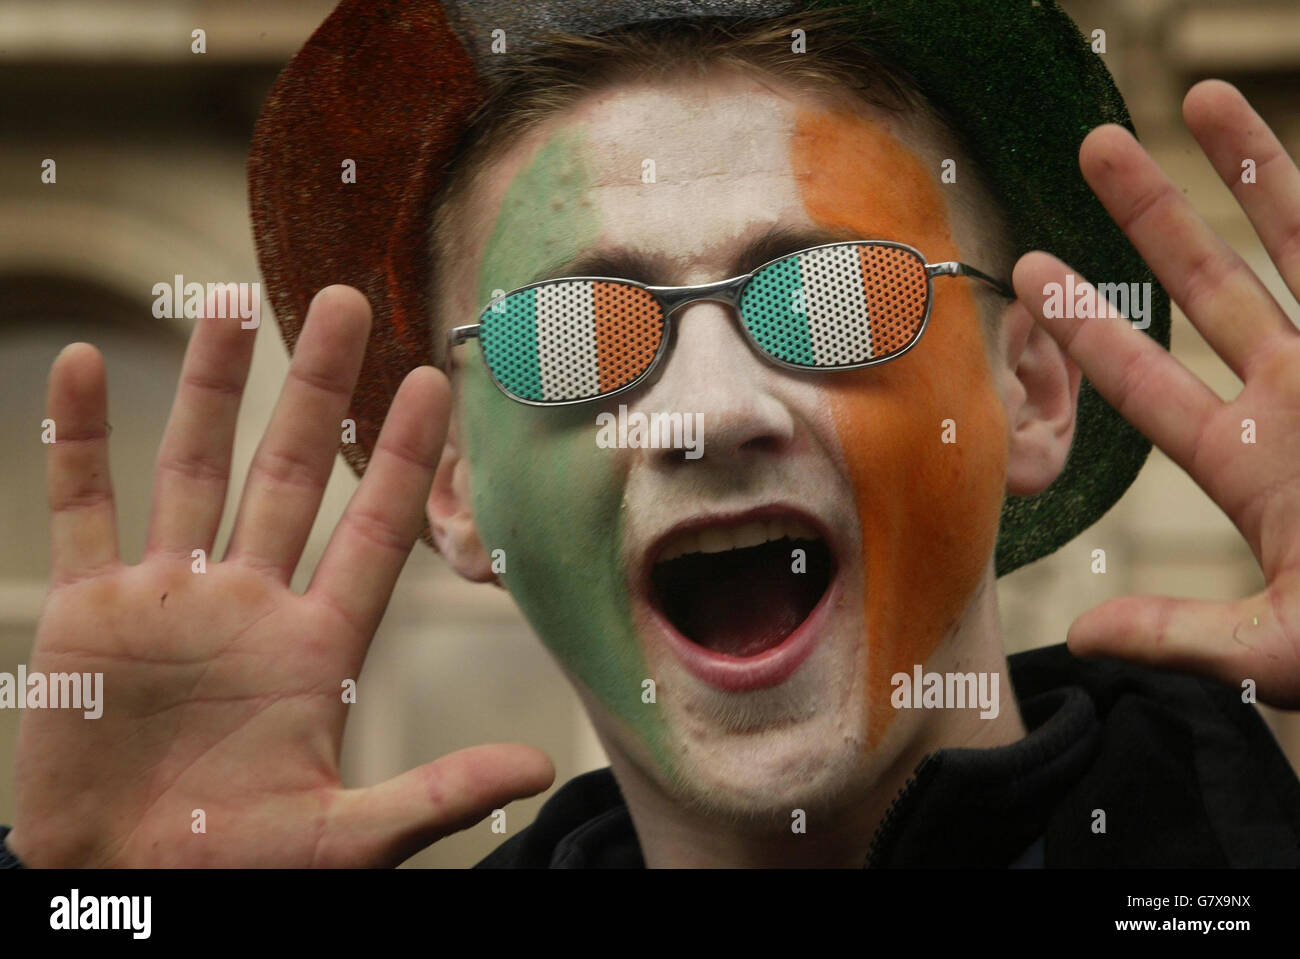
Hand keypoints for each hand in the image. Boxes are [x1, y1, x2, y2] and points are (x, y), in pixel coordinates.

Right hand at [8, 285, 553, 866]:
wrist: (125, 892)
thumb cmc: (239, 869)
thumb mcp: (346, 837)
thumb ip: (435, 792)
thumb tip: (540, 765)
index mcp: (317, 647)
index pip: (373, 528)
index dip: (403, 457)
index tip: (432, 381)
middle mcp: (250, 603)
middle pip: (289, 472)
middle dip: (314, 388)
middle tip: (343, 301)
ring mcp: (168, 600)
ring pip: (192, 469)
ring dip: (207, 389)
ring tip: (227, 306)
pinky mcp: (86, 614)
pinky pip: (81, 508)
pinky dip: (74, 441)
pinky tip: (78, 365)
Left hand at [1015, 79, 1299, 707]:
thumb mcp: (1281, 646)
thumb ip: (1184, 633)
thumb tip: (1083, 637)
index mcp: (1251, 462)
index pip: (1148, 382)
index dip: (1088, 329)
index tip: (1033, 271)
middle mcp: (1299, 396)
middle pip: (1208, 287)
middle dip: (1151, 217)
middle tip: (1092, 144)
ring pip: (1297, 244)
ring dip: (1251, 169)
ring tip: (1196, 92)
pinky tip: (1283, 146)